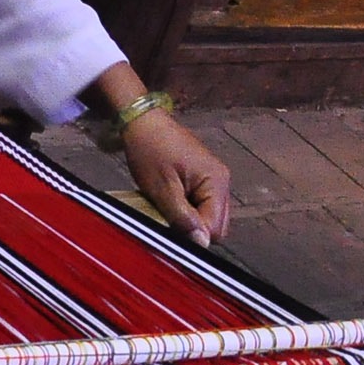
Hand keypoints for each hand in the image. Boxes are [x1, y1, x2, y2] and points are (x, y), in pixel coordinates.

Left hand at [121, 110, 232, 248]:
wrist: (142, 121)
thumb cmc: (150, 148)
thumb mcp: (163, 189)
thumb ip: (183, 218)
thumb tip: (201, 243)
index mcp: (217, 182)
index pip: (216, 228)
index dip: (194, 236)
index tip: (171, 231)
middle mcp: (221, 181)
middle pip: (216, 225)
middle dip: (193, 228)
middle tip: (167, 217)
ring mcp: (213, 180)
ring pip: (207, 217)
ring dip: (188, 219)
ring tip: (166, 205)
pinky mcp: (202, 179)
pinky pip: (199, 205)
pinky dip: (185, 208)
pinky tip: (169, 199)